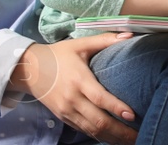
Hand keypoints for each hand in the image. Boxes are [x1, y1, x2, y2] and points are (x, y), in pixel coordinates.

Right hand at [12, 33, 138, 144]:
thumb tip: (130, 34)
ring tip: (131, 141)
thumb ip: (105, 40)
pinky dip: (99, 136)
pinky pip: (84, 130)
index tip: (132, 116)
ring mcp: (67, 111)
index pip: (100, 98)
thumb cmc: (57, 55)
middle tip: (139, 135)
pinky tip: (113, 138)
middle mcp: (73, 99)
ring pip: (92, 130)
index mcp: (79, 80)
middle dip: (120, 131)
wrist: (29, 69)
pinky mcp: (64, 118)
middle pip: (99, 121)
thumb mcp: (80, 45)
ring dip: (112, 138)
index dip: (117, 108)